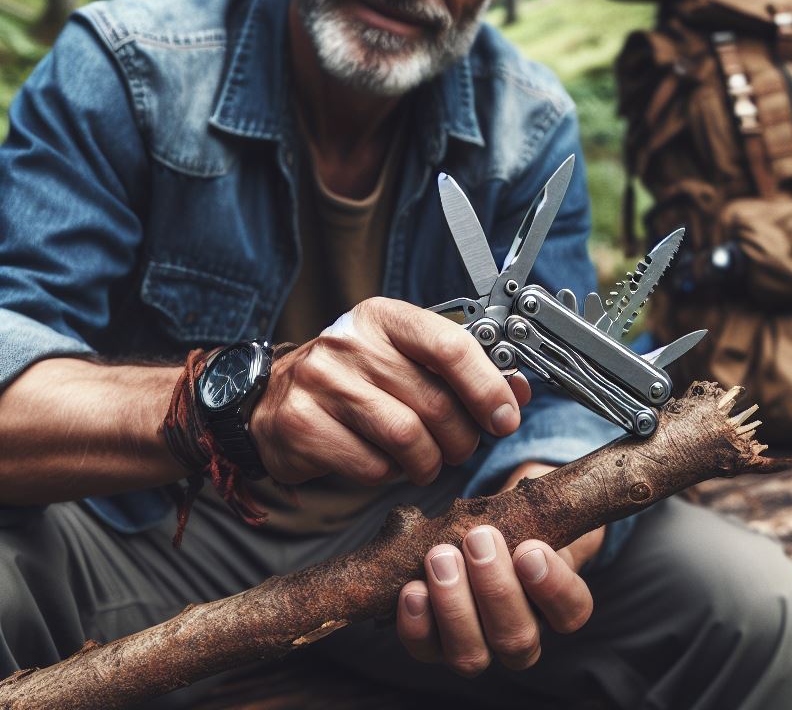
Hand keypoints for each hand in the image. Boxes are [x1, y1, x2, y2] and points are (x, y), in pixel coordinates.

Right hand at [249, 297, 530, 485]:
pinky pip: (370, 465)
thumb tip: (518, 392)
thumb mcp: (406, 359)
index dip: (488, 387)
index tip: (505, 417)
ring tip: (426, 461)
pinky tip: (384, 463)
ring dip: (428, 461)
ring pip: (406, 438)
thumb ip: (462, 372)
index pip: (450, 345)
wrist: (271, 398)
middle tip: (461, 447)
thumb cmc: (354, 377)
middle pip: (434, 401)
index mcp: (385, 317)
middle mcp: (351, 342)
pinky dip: (388, 474)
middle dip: (461, 437)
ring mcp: (321, 381)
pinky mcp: (301, 424)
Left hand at [395, 462, 604, 675]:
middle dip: (495, 588)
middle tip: (478, 539)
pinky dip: (416, 622)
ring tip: (440, 557)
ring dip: (454, 606)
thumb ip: (544, 502)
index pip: (571, 611)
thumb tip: (542, 483)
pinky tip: (412, 589)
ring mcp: (478, 647)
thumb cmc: (516, 519)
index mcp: (558, 605)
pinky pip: (425, 649)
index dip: (553, 586)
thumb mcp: (539, 507)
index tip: (531, 549)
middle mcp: (521, 636)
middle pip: (517, 639)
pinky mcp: (435, 645)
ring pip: (471, 655)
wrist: (478, 533)